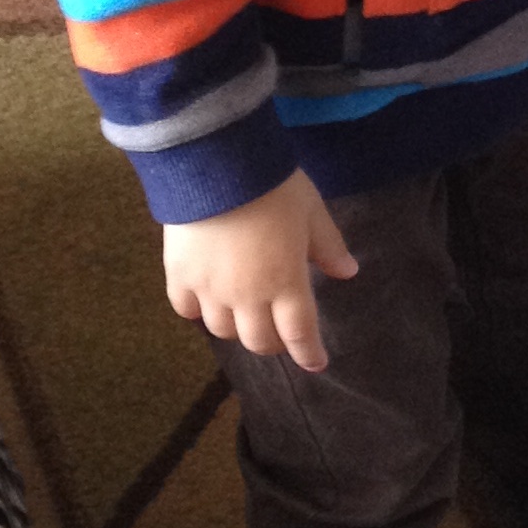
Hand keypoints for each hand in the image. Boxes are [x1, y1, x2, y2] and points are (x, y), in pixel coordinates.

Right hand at [162, 168, 357, 372]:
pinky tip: (205, 302)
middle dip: (273, 343)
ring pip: (222, 330)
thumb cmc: (273, 185)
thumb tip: (349, 272)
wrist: (217, 163)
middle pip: (258, 341)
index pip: (299, 333)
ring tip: (244, 314)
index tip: (316, 363)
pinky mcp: (179, 275)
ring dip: (237, 328)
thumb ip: (329, 247)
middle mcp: (247, 295)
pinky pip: (186, 309)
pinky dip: (197, 312)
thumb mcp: (312, 211)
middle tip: (280, 333)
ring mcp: (210, 289)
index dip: (308, 353)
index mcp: (285, 282)